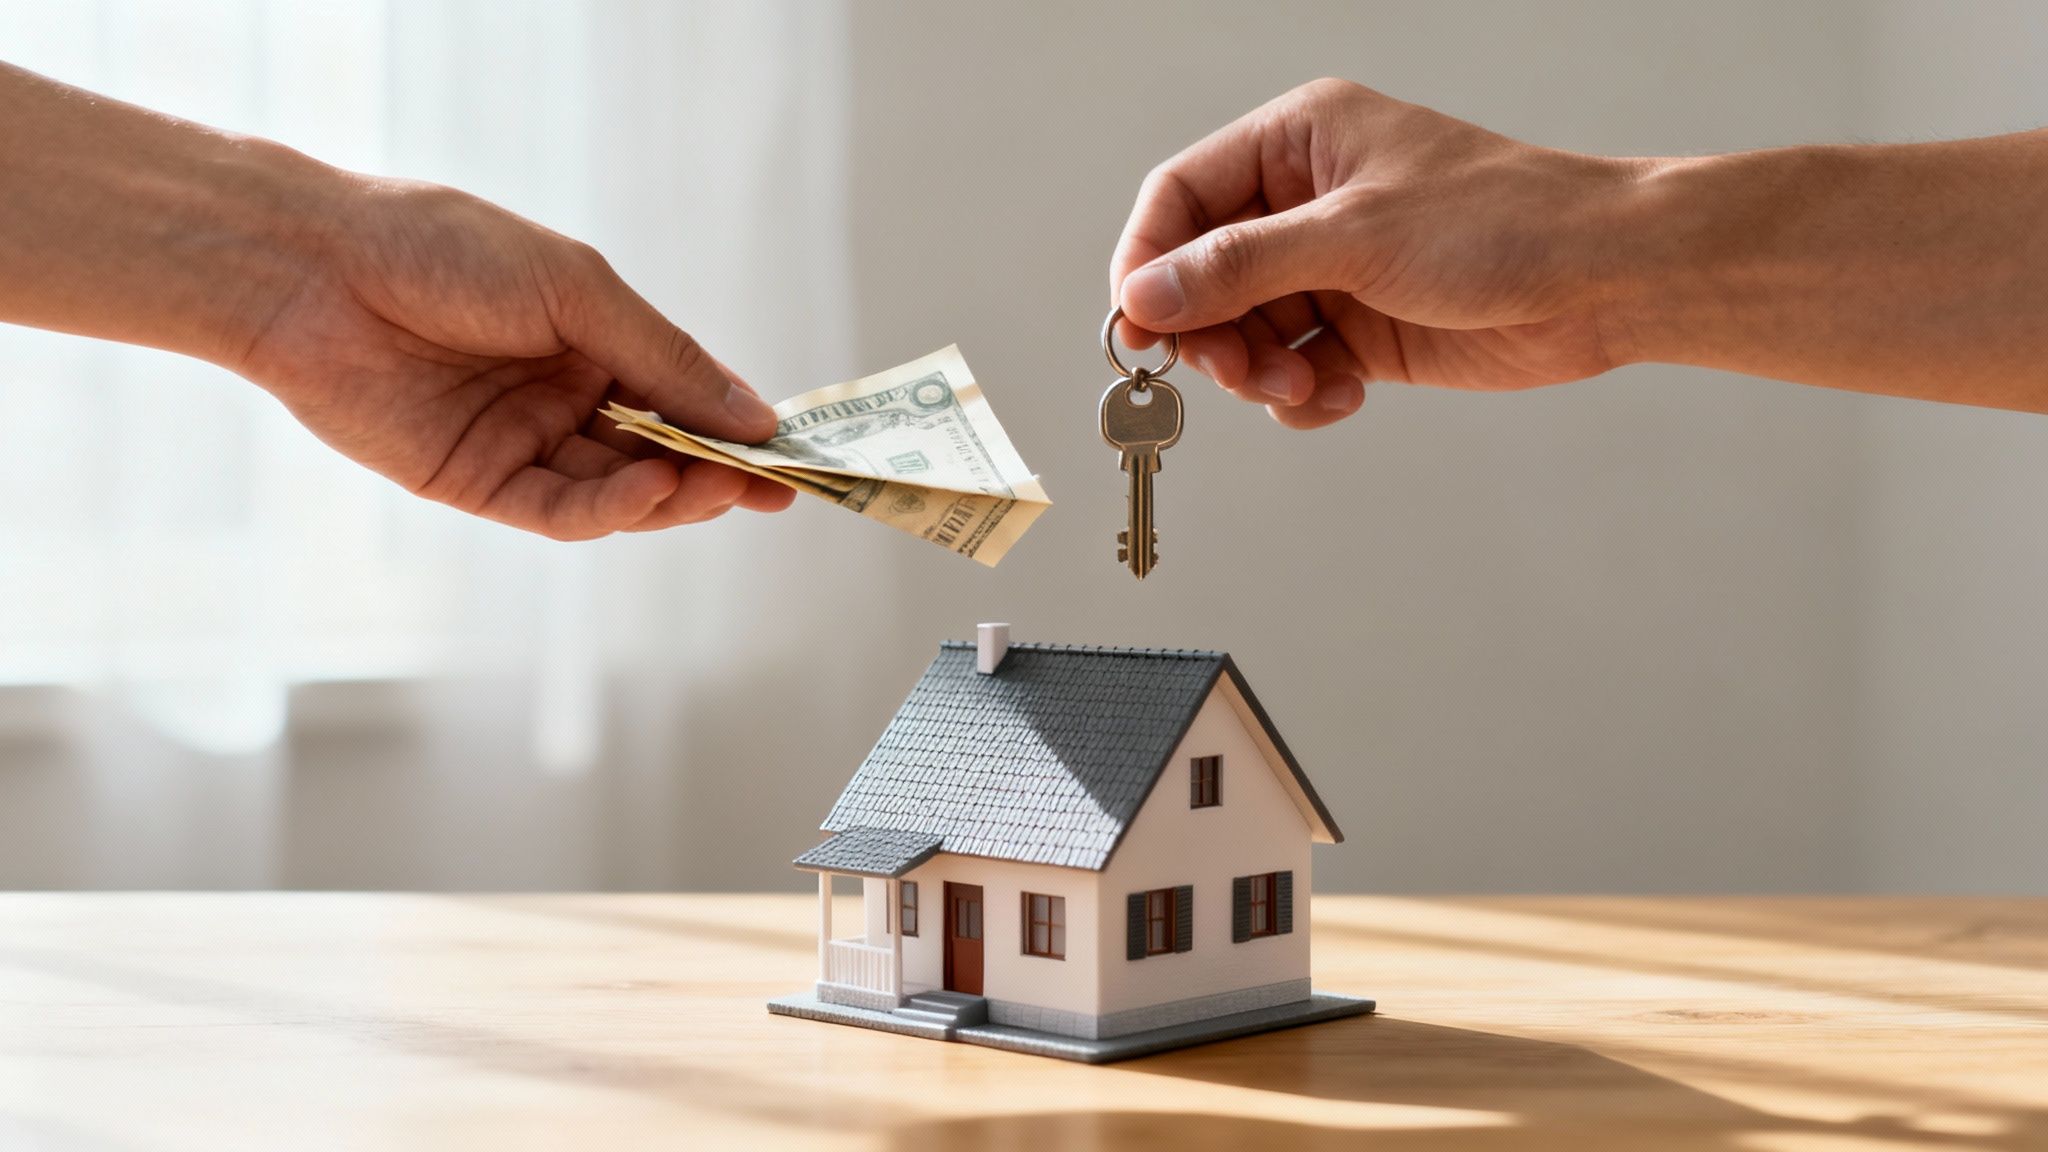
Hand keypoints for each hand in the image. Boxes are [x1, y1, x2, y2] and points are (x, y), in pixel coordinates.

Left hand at [236, 173, 795, 539]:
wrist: (316, 270)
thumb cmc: (443, 250)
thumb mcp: (578, 290)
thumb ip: (664, 359)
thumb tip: (755, 417)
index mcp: (590, 338)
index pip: (681, 394)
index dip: (735, 425)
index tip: (792, 450)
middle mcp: (561, 396)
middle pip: (660, 452)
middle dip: (718, 472)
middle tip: (775, 490)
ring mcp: (521, 443)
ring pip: (619, 491)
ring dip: (675, 495)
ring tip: (723, 489)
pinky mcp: (477, 484)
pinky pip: (560, 510)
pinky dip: (611, 509)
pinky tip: (649, 489)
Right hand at [1111, 79, 1640, 428]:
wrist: (1606, 279)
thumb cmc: (1500, 222)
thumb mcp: (1356, 236)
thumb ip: (1240, 266)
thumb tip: (1142, 295)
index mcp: (1298, 142)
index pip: (1181, 197)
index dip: (1148, 262)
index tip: (1137, 327)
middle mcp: (1305, 203)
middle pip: (1201, 274)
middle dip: (1210, 331)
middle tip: (1234, 372)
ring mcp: (1332, 269)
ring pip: (1242, 331)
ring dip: (1256, 371)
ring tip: (1300, 385)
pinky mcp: (1361, 330)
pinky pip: (1291, 370)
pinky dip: (1301, 394)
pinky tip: (1341, 395)